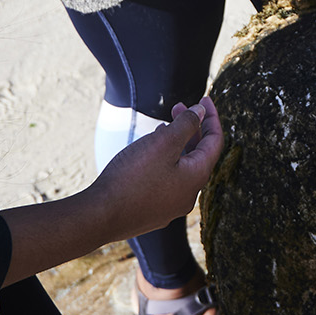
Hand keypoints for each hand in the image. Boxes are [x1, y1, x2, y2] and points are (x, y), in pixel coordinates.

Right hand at [89, 96, 224, 238]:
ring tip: (164, 126)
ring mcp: (171, 205)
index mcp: (196, 177)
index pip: (215, 142)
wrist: (100, 215)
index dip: (212, 118)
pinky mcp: (153, 210)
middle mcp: (188, 195)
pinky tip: (149, 152)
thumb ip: (187, 124)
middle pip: (199, 154)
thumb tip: (201, 112)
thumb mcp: (164, 143)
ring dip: (177, 144)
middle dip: (192, 128)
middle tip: (179, 107)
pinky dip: (166, 160)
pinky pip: (168, 180)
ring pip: (182, 167)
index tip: (205, 99)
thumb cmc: (133, 177)